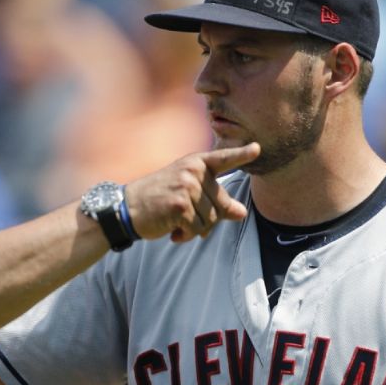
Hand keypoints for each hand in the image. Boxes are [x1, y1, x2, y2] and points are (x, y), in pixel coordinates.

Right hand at [124, 142, 259, 242]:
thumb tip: (242, 213)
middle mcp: (193, 171)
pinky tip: (171, 230)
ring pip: (210, 220)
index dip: (241, 154)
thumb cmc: (159, 200)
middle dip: (206, 219)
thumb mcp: (189, 195)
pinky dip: (185, 235)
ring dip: (194, 229)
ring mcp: (187, 186)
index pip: (222, 159)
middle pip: (220, 205)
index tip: (257, 149)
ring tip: (175, 221)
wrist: (128, 209)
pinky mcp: (180, 204)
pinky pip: (197, 229)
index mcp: (196, 163)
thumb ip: (216, 201)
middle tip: (184, 217)